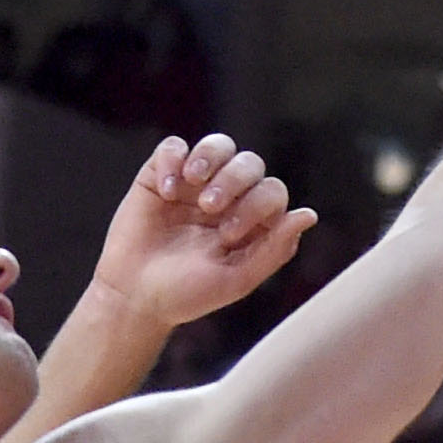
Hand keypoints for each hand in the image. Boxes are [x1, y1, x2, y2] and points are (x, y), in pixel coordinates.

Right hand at [90, 135, 314, 330]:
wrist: (133, 297)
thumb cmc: (186, 294)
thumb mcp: (237, 279)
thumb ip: (275, 249)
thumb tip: (308, 215)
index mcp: (251, 221)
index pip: (273, 191)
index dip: (257, 205)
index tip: (230, 235)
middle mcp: (227, 198)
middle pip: (249, 163)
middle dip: (234, 181)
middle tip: (210, 210)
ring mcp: (194, 184)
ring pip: (218, 145)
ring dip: (210, 158)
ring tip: (194, 182)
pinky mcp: (160, 175)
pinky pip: (174, 146)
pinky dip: (173, 160)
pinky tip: (166, 190)